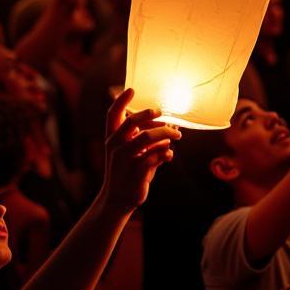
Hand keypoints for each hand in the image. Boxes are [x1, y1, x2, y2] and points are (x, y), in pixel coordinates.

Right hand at [103, 89, 180, 211]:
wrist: (117, 200)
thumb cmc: (127, 171)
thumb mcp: (132, 154)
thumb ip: (147, 140)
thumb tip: (171, 127)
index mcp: (112, 139)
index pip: (112, 115)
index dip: (121, 101)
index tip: (132, 89)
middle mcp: (115, 146)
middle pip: (131, 122)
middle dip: (148, 114)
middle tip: (162, 112)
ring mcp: (124, 159)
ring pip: (147, 137)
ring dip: (166, 134)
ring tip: (177, 136)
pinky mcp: (136, 172)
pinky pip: (156, 156)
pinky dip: (166, 153)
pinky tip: (169, 156)